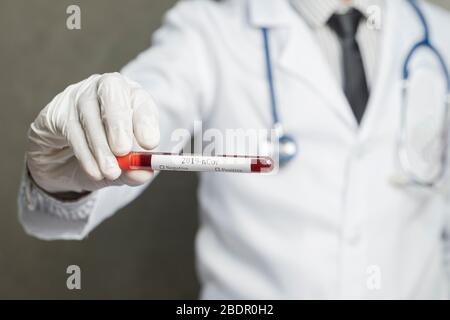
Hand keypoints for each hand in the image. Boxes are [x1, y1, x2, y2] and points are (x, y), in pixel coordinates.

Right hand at [27, 73, 159, 192]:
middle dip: (119, 122)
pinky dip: (84, 153)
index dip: (145, 120)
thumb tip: (144, 174)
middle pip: (112, 90)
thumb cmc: (104, 158)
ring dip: (101, 147)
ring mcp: (78, 95)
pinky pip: (70, 128)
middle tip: (123, 150)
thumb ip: (135, 170)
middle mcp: (105, 88)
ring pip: (89, 113)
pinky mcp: (56, 111)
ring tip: (111, 172)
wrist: (63, 166)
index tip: (150, 144)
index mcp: (130, 96)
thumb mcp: (124, 167)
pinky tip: (94, 171)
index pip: (140, 98)